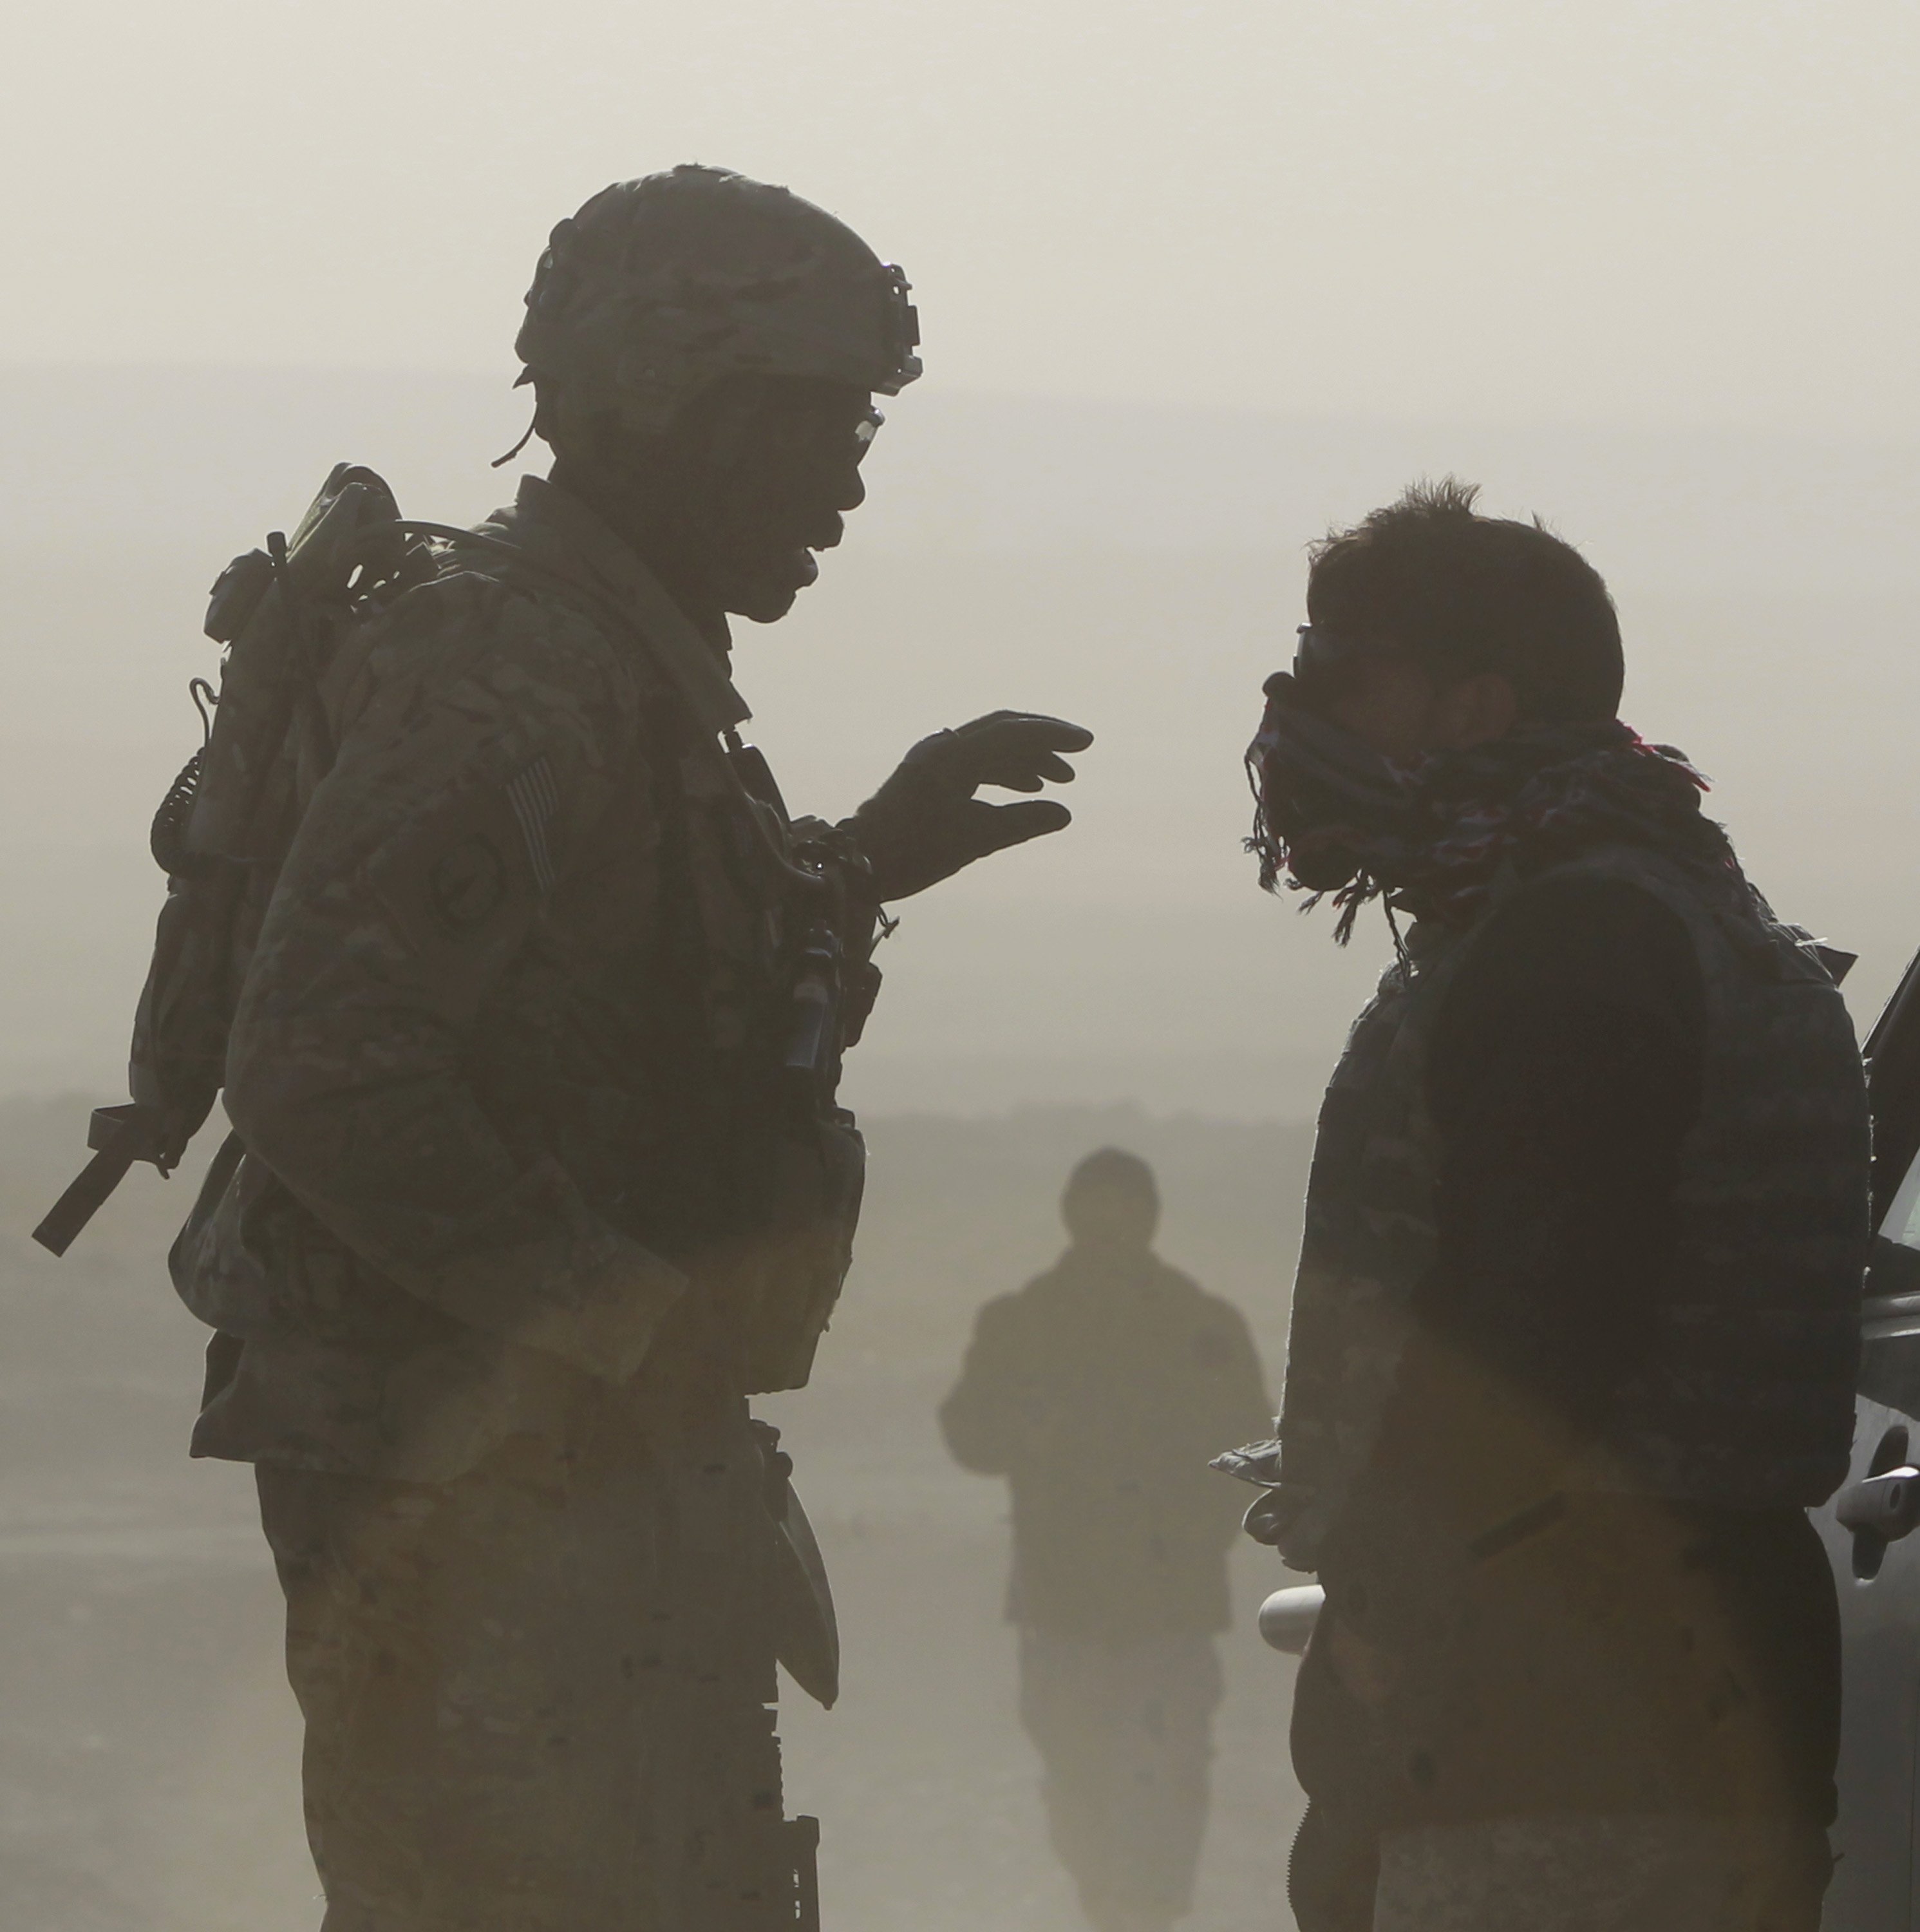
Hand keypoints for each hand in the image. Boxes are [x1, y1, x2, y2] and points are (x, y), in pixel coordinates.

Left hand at [845, 711, 1093, 899]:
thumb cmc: (912, 853)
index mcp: (952, 757)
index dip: (1052, 735)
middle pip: (1002, 731)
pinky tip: (1024, 788)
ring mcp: (931, 759)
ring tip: (1058, 780)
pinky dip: (1002, 771)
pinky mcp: (926, 774)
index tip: (1086, 742)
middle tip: (1077, 755)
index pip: (1012, 732)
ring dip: (1024, 759)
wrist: (856, 863)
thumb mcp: (974, 841)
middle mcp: (941, 748)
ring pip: (989, 747)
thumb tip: (1064, 814)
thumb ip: (1021, 824)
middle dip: (1042, 742)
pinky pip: (974, 761)